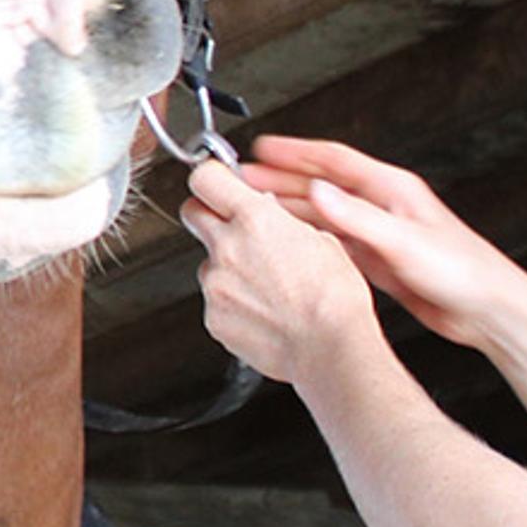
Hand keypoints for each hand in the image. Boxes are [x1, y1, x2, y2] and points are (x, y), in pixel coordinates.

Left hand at [181, 158, 378, 383]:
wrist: (328, 348)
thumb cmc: (334, 298)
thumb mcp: (321, 239)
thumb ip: (280, 221)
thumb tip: (268, 215)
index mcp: (255, 220)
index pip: (206, 178)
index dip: (212, 178)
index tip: (219, 183)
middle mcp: (227, 248)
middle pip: (192, 213)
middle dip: (208, 214)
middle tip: (230, 225)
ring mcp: (216, 284)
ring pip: (206, 262)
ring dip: (226, 266)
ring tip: (263, 284)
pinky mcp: (212, 316)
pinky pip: (213, 298)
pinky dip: (231, 300)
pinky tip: (260, 308)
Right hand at [232, 136, 526, 351]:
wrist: (486, 310)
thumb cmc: (463, 271)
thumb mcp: (404, 241)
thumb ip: (359, 217)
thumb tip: (319, 192)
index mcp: (391, 190)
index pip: (333, 160)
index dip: (295, 151)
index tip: (263, 147)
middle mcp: (383, 207)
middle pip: (322, 185)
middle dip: (281, 180)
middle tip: (244, 178)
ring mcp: (380, 233)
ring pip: (324, 214)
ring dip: (290, 209)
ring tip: (256, 208)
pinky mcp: (380, 261)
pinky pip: (334, 242)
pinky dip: (308, 239)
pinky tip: (290, 245)